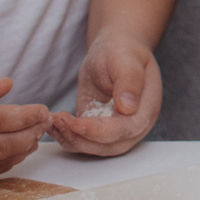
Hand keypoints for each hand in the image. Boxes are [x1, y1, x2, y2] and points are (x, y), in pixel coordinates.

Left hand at [46, 29, 162, 156]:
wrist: (115, 51)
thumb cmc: (123, 51)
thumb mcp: (126, 58)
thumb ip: (130, 80)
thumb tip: (128, 107)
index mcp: (146, 108)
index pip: (125, 129)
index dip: (100, 131)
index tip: (76, 123)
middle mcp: (133, 125)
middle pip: (108, 146)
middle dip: (81, 138)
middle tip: (58, 121)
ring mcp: (115, 130)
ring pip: (93, 148)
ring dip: (70, 139)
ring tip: (53, 120)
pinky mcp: (97, 130)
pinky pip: (82, 141)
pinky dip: (66, 137)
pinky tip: (53, 124)